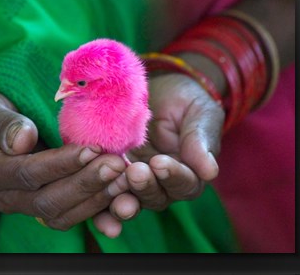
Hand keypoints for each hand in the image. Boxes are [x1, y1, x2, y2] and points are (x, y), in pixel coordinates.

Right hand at [0, 88, 127, 230]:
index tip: (92, 149)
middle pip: (46, 201)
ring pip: (58, 214)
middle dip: (86, 184)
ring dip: (94, 200)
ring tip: (124, 179)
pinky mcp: (33, 201)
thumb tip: (24, 140)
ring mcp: (16, 202)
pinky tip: (117, 196)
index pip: (26, 173)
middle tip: (117, 165)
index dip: (61, 164)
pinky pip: (64, 214)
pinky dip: (92, 208)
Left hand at [93, 73, 223, 236]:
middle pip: (155, 197)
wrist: (155, 90)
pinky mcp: (109, 174)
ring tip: (111, 185)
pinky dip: (97, 204)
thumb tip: (210, 171)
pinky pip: (103, 193)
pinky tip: (89, 208)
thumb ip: (201, 140)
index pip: (184, 184)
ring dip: (119, 198)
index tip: (160, 162)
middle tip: (134, 173)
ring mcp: (133, 182)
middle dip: (144, 187)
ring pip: (128, 199)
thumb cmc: (184, 101)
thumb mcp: (199, 114)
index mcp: (188, 174)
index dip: (173, 176)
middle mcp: (161, 185)